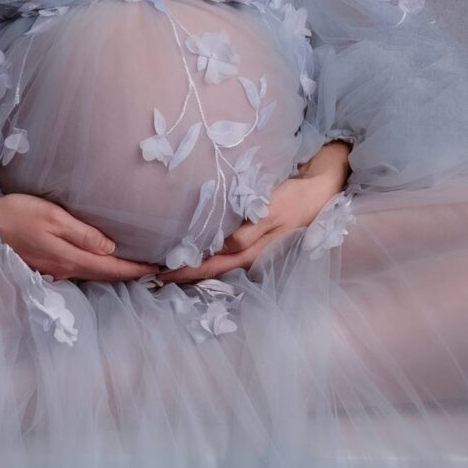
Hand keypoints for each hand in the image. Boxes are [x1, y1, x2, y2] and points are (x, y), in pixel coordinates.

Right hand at [0, 190, 155, 281]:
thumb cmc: (17, 213)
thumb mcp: (53, 217)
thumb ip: (83, 234)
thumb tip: (111, 249)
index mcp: (70, 258)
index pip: (111, 269)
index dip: (136, 269)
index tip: (158, 268)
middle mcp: (64, 269)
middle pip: (104, 276)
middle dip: (130, 273)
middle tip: (155, 270)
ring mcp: (54, 270)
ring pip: (92, 274)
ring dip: (114, 272)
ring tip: (134, 266)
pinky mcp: (46, 264)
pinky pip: (78, 270)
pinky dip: (96, 268)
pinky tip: (102, 262)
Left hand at [154, 154, 349, 283]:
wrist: (318, 192)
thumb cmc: (294, 199)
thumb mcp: (271, 212)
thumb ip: (248, 231)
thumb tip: (223, 246)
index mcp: (248, 253)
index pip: (207, 268)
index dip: (182, 272)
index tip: (156, 274)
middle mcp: (245, 255)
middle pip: (206, 270)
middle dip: (179, 273)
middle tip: (148, 274)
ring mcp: (248, 248)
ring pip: (212, 262)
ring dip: (189, 263)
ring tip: (162, 263)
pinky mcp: (249, 237)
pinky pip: (220, 250)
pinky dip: (202, 252)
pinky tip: (190, 248)